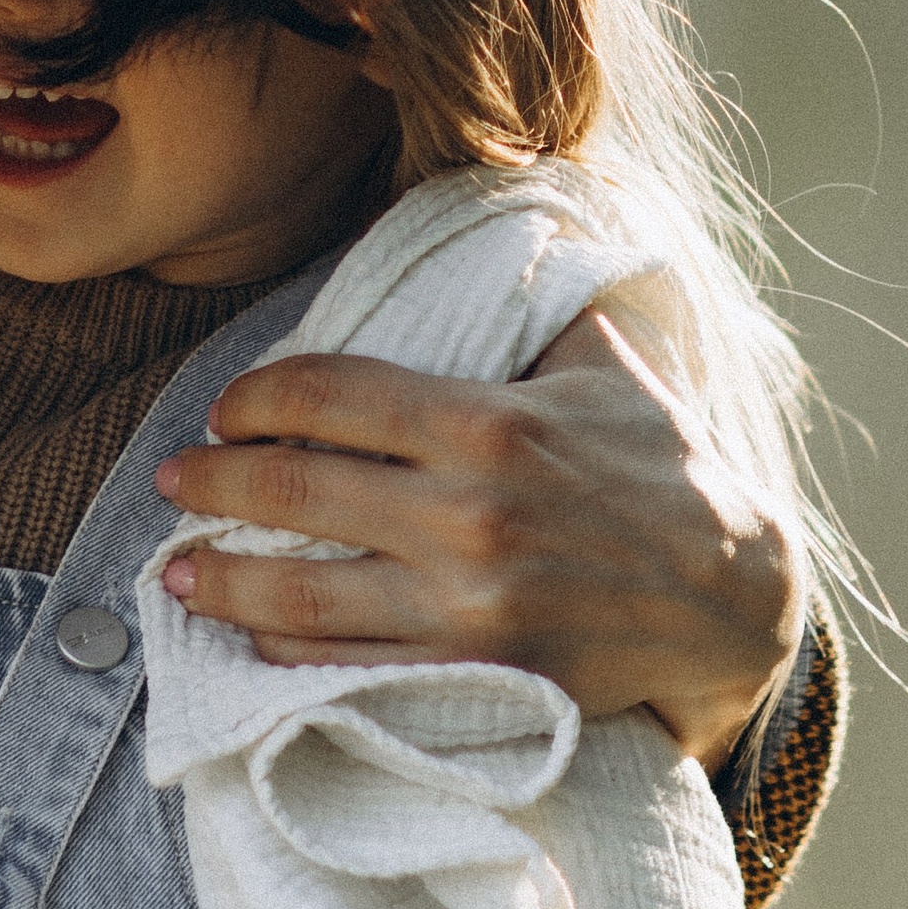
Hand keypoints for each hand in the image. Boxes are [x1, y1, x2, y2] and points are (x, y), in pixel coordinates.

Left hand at [152, 309, 798, 767]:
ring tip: (175, 566)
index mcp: (489, 421)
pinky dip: (281, 649)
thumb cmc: (667, 472)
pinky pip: (345, 665)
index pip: (330, 393)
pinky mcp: (475, 674)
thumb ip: (536, 311)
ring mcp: (468, 602)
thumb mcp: (609, 367)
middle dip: (210, 481)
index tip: (226, 407)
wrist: (736, 602)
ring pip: (300, 590)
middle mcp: (469, 511)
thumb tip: (494, 234)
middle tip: (171, 477)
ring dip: (219, 577)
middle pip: (293, 488)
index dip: (256, 397)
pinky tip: (246, 634)